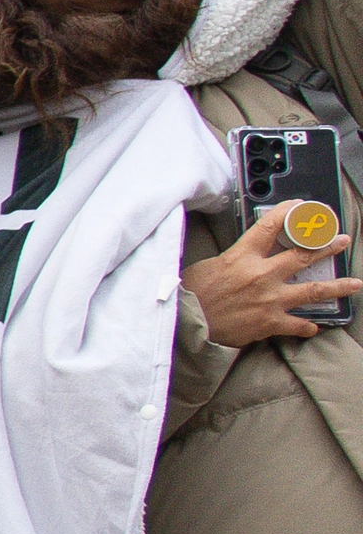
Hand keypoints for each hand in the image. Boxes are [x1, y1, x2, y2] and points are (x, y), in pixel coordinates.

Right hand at [189, 200, 362, 343]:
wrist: (187, 325)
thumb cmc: (190, 295)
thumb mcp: (206, 266)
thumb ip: (230, 260)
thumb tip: (239, 258)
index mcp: (242, 257)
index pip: (270, 227)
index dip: (288, 213)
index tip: (300, 207)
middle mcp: (262, 275)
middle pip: (303, 255)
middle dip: (326, 245)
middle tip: (340, 240)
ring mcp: (270, 299)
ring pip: (313, 290)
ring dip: (337, 285)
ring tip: (354, 283)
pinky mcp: (270, 322)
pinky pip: (297, 324)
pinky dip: (306, 326)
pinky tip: (313, 326)